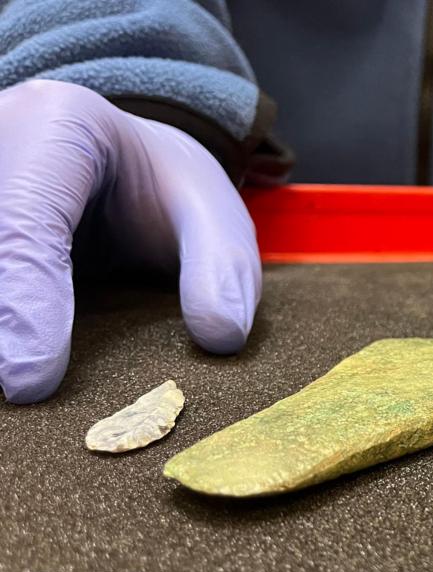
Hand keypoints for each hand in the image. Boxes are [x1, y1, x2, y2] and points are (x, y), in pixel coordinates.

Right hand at [0, 80, 260, 403]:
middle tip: (24, 399)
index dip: (24, 301)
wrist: (121, 162)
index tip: (31, 382)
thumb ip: (223, 267)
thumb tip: (221, 338)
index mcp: (59, 124)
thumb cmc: (164, 190)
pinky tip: (15, 358)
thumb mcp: (213, 214)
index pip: (26, 219)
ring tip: (25, 391)